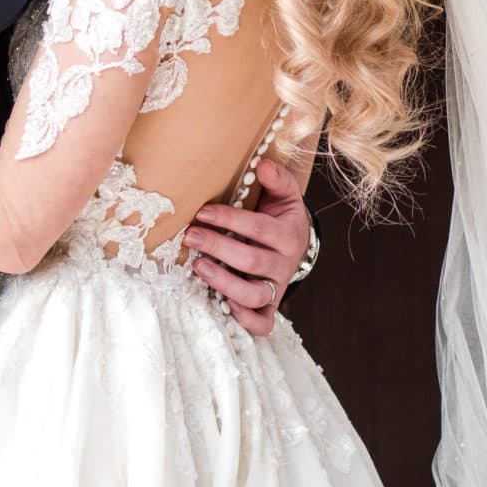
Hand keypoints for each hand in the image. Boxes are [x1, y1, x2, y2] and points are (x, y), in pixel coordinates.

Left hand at [183, 156, 311, 337]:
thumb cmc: (280, 216)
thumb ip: (277, 179)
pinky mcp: (270, 305)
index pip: (259, 228)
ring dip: (224, 282)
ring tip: (198, 266)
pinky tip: (225, 307)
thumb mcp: (284, 195)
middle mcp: (284, 263)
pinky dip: (247, 320)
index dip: (230, 220)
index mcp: (287, 234)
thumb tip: (264, 164)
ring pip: (255, 294)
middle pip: (252, 261)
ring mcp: (277, 286)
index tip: (202, 212)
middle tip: (190, 236)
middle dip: (218, 248)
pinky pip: (263, 322)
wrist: (296, 243)